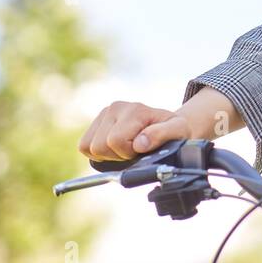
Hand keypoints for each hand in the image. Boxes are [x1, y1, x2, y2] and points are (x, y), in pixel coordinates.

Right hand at [78, 101, 192, 162]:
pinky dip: (97, 153)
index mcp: (135, 110)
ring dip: (107, 155)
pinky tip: (115, 148)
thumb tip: (139, 143)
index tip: (142, 149)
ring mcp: (104, 113)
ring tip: (126, 148)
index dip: (128, 153)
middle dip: (117, 155)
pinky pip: (83, 146)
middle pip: (99, 146)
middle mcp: (116, 107)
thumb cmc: (174, 131)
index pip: (116, 141)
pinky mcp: (97, 122)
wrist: (169, 126)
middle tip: (134, 150)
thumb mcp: (178, 131)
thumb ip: (162, 134)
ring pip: (88, 147)